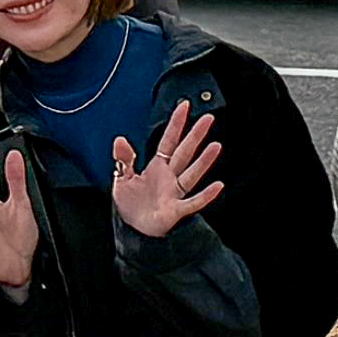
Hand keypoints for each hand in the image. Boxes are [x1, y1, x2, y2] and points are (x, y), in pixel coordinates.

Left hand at [104, 108, 222, 240]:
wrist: (134, 230)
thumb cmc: (132, 205)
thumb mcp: (122, 179)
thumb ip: (124, 159)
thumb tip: (119, 139)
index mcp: (157, 167)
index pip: (168, 140)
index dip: (176, 124)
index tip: (184, 106)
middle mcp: (169, 177)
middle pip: (185, 152)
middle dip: (196, 135)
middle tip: (209, 118)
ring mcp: (175, 192)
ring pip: (192, 173)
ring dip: (204, 160)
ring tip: (216, 146)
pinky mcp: (177, 210)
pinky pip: (193, 202)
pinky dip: (206, 195)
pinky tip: (218, 186)